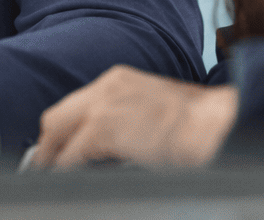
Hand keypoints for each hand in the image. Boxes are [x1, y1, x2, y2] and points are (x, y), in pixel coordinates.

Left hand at [24, 65, 236, 169]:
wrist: (218, 126)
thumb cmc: (203, 124)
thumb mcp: (160, 110)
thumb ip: (132, 121)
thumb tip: (118, 146)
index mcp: (120, 80)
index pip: (77, 106)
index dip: (65, 132)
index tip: (59, 150)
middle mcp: (106, 87)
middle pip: (58, 116)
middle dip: (49, 144)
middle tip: (45, 167)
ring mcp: (102, 106)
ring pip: (58, 132)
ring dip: (52, 158)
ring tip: (50, 177)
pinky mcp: (103, 128)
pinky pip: (71, 155)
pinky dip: (64, 170)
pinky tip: (65, 183)